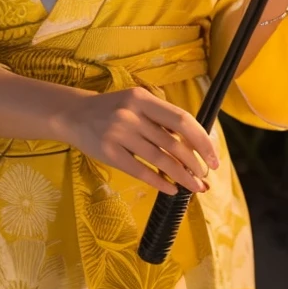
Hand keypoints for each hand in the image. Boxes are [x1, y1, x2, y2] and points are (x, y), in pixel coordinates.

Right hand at [59, 86, 219, 195]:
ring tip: (194, 187)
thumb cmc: (112, 110)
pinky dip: (159, 182)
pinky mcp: (109, 153)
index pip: (182, 120)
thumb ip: (160, 119)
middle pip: (173, 143)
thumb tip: (195, 145)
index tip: (213, 158)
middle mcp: (132, 114)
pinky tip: (171, 189)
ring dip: (181, 177)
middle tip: (205, 177)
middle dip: (194, 164)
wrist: (74, 114)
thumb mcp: (137, 104)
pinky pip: (140, 171)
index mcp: (143, 98)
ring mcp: (118, 133)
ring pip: (160, 160)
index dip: (202, 141)